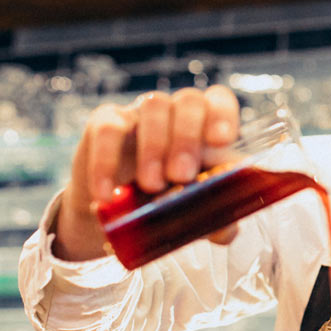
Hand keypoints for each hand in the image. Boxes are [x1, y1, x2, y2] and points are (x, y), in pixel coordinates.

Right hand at [52, 85, 240, 260]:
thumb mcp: (193, 216)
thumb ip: (216, 222)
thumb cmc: (164, 206)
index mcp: (204, 129)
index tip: (221, 141)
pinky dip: (106, 163)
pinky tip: (108, 195)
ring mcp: (140, 115)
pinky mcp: (104, 123)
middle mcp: (175, 114)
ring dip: (155, 147)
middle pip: (189, 101)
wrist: (113, 219)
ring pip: (154, 105)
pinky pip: (107, 130)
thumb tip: (226, 229)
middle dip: (188, 138)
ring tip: (151, 186)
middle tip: (181, 176)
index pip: (219, 101)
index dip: (222, 114)